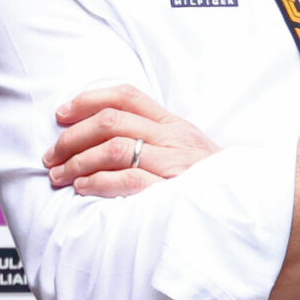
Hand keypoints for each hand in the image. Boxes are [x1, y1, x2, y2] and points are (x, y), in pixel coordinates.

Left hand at [44, 85, 217, 195]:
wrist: (247, 203)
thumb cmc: (211, 181)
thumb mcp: (186, 148)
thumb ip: (154, 137)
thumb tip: (107, 134)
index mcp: (173, 123)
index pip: (126, 95)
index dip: (89, 99)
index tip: (62, 113)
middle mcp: (172, 137)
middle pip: (111, 122)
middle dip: (73, 136)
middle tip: (52, 154)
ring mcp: (173, 162)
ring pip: (114, 148)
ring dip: (78, 161)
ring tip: (59, 175)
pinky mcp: (172, 189)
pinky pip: (128, 179)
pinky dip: (99, 182)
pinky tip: (82, 188)